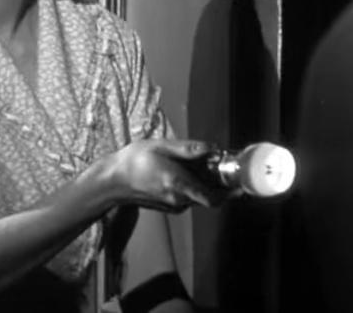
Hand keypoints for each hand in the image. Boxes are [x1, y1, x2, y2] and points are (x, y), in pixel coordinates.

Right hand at [105, 139, 227, 212]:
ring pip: (200, 197)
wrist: (112, 181)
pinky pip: (190, 198)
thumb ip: (190, 149)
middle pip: (210, 197)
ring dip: (206, 184)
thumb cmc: (135, 160)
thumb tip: (214, 149)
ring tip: (200, 164)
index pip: (214, 198)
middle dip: (219, 183)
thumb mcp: (162, 146)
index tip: (240, 182)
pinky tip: (185, 172)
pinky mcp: (169, 207)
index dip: (231, 192)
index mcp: (179, 185)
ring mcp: (173, 206)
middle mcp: (179, 200)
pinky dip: (194, 187)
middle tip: (221, 164)